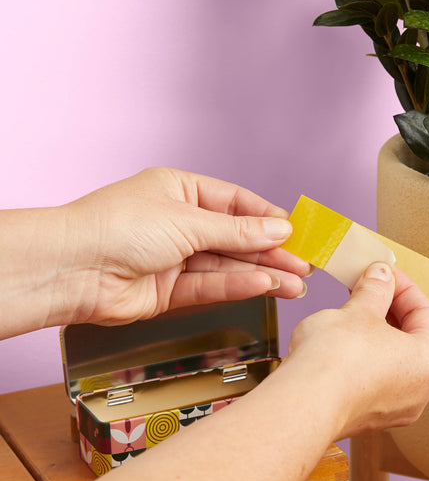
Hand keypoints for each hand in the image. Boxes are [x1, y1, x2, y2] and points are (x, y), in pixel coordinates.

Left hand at [60, 167, 309, 324]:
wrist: (72, 269)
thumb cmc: (118, 227)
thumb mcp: (188, 220)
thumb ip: (237, 230)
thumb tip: (279, 229)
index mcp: (180, 190)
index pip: (236, 203)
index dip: (267, 218)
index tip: (296, 231)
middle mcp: (179, 223)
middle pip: (236, 238)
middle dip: (271, 252)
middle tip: (304, 264)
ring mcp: (175, 257)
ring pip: (228, 265)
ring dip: (262, 273)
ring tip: (295, 283)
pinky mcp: (169, 290)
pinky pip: (211, 285)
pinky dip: (238, 286)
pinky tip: (265, 285)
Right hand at [283, 262, 428, 438]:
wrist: (302, 405)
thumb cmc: (336, 364)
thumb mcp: (359, 310)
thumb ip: (375, 289)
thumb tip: (381, 277)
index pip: (425, 313)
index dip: (403, 286)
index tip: (387, 274)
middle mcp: (418, 391)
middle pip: (411, 337)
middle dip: (388, 308)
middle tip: (369, 287)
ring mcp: (392, 408)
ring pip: (390, 359)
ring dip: (374, 332)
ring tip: (352, 310)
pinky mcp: (366, 415)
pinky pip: (372, 378)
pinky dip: (363, 356)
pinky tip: (342, 340)